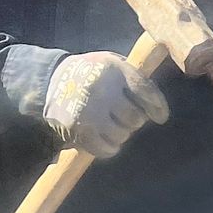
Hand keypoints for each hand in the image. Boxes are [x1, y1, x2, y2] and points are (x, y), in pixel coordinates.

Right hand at [42, 51, 166, 156]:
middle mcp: (101, 90)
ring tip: (113, 125)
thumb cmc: (92, 72)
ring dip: (122, 134)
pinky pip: (104, 148)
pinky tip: (109, 141)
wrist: (51, 79)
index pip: (144, 90)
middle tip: (127, 117)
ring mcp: (88, 111)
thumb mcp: (113, 63)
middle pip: (134, 117)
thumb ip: (134, 78)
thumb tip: (158, 109)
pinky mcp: (77, 129)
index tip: (161, 117)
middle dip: (135, 120)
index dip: (157, 106)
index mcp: (114, 69)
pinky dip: (110, 148)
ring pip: (121, 134)